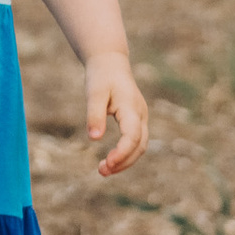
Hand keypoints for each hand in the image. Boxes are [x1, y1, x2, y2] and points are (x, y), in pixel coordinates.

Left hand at [89, 57, 150, 178]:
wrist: (110, 63)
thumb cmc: (101, 76)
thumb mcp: (94, 93)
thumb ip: (94, 114)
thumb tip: (94, 139)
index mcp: (131, 107)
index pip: (133, 136)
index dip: (122, 152)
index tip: (106, 163)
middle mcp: (140, 114)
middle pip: (140, 146)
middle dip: (123, 162)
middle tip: (102, 171)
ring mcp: (140, 118)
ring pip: (140, 146)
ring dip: (124, 161)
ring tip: (103, 170)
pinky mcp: (136, 121)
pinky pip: (135, 142)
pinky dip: (125, 154)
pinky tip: (110, 161)